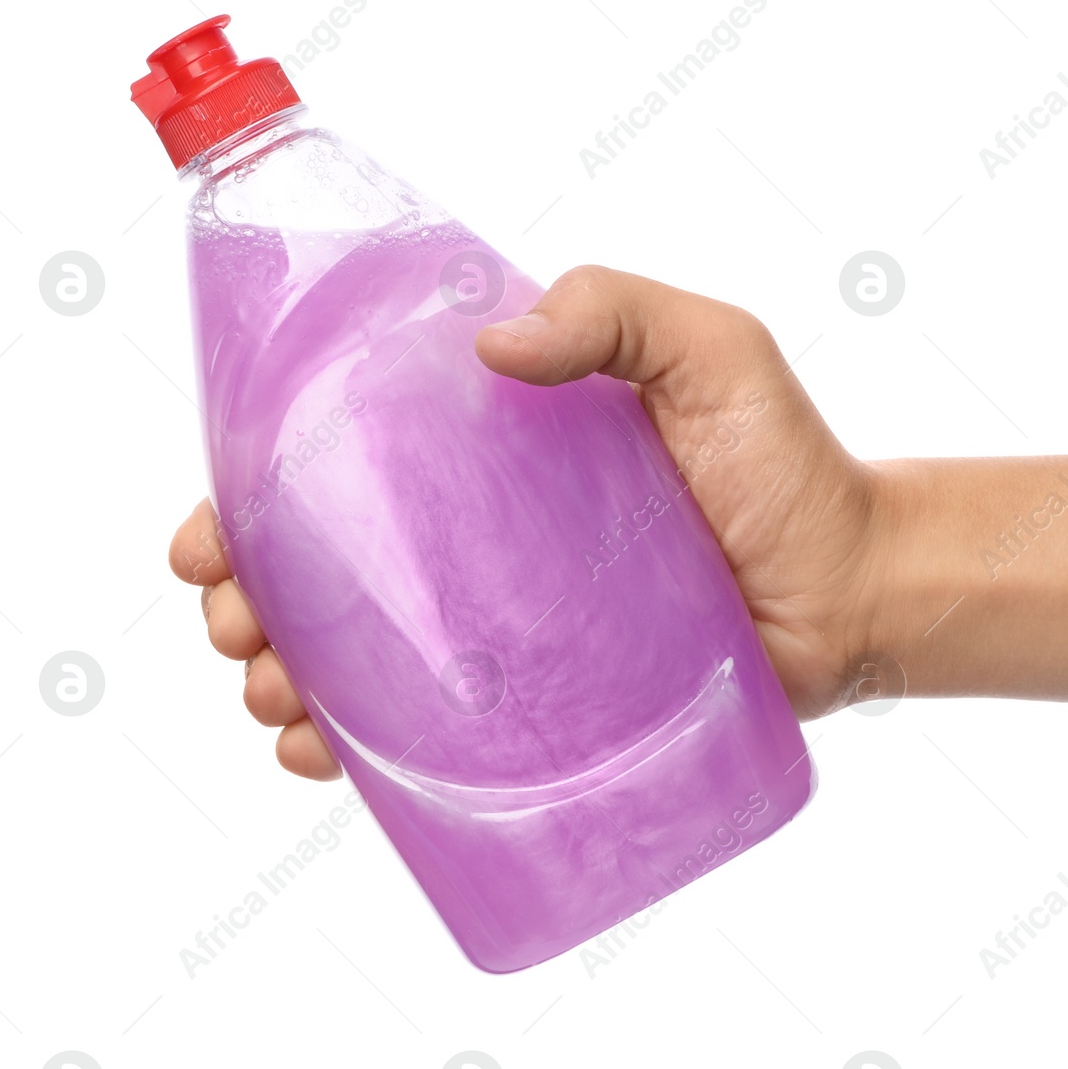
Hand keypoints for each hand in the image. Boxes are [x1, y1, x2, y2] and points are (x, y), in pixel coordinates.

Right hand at [169, 265, 885, 779]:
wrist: (856, 587)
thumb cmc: (784, 461)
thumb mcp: (707, 350)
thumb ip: (610, 312)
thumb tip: (489, 344)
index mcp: (488, 449)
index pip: (339, 461)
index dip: (252, 494)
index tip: (212, 528)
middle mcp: (477, 535)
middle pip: (321, 567)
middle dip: (246, 596)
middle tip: (237, 620)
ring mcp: (500, 627)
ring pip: (353, 656)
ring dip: (282, 676)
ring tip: (274, 692)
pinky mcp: (537, 705)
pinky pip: (424, 733)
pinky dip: (354, 750)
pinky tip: (321, 756)